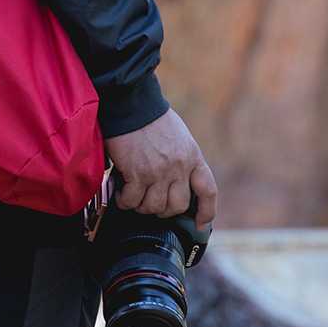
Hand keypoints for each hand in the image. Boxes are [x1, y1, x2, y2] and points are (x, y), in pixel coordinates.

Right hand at [104, 108, 216, 230]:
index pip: (207, 191)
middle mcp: (179, 166)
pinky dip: (124, 201)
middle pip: (177, 206)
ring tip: (132, 195)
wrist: (130, 103)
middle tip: (150, 200)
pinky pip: (132, 201)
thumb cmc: (150, 117)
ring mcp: (159, 171)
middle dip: (163, 209)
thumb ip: (181, 158)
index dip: (206, 212)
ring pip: (154, 207)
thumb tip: (175, 181)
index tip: (200, 223)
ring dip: (141, 205)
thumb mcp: (178, 136)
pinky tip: (120, 193)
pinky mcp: (138, 173)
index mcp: (192, 155)